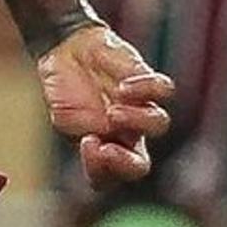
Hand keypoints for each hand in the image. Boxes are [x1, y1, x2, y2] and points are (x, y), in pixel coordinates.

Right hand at [40, 22, 174, 187]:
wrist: (69, 49)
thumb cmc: (65, 88)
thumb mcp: (62, 114)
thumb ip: (79, 127)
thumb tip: (101, 132)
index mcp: (103, 149)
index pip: (108, 178)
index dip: (100, 171)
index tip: (86, 145)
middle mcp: (127, 134)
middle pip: (140, 165)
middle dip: (126, 164)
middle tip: (107, 148)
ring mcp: (140, 108)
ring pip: (159, 124)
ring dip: (137, 120)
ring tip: (113, 110)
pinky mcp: (147, 80)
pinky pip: (164, 90)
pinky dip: (147, 90)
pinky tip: (123, 87)